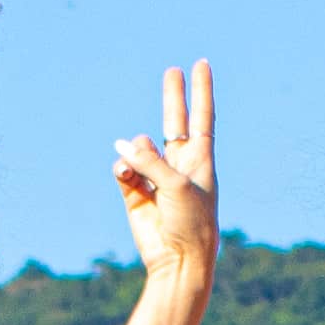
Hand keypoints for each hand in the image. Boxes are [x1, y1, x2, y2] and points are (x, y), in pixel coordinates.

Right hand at [110, 61, 217, 288]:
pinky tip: (125, 176)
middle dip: (172, 97)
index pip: (202, 116)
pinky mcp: (136, 193)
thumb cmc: (191, 222)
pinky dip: (122, 169)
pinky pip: (123, 169)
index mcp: (200, 159)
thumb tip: (123, 146)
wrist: (178, 260)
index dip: (201, 90)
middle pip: (174, 121)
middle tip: (171, 70)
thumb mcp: (176, 185)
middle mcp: (179, 164)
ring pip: (139, 148)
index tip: (202, 64)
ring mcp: (156, 177)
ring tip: (136, 168)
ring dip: (136, 153)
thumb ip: (150, 161)